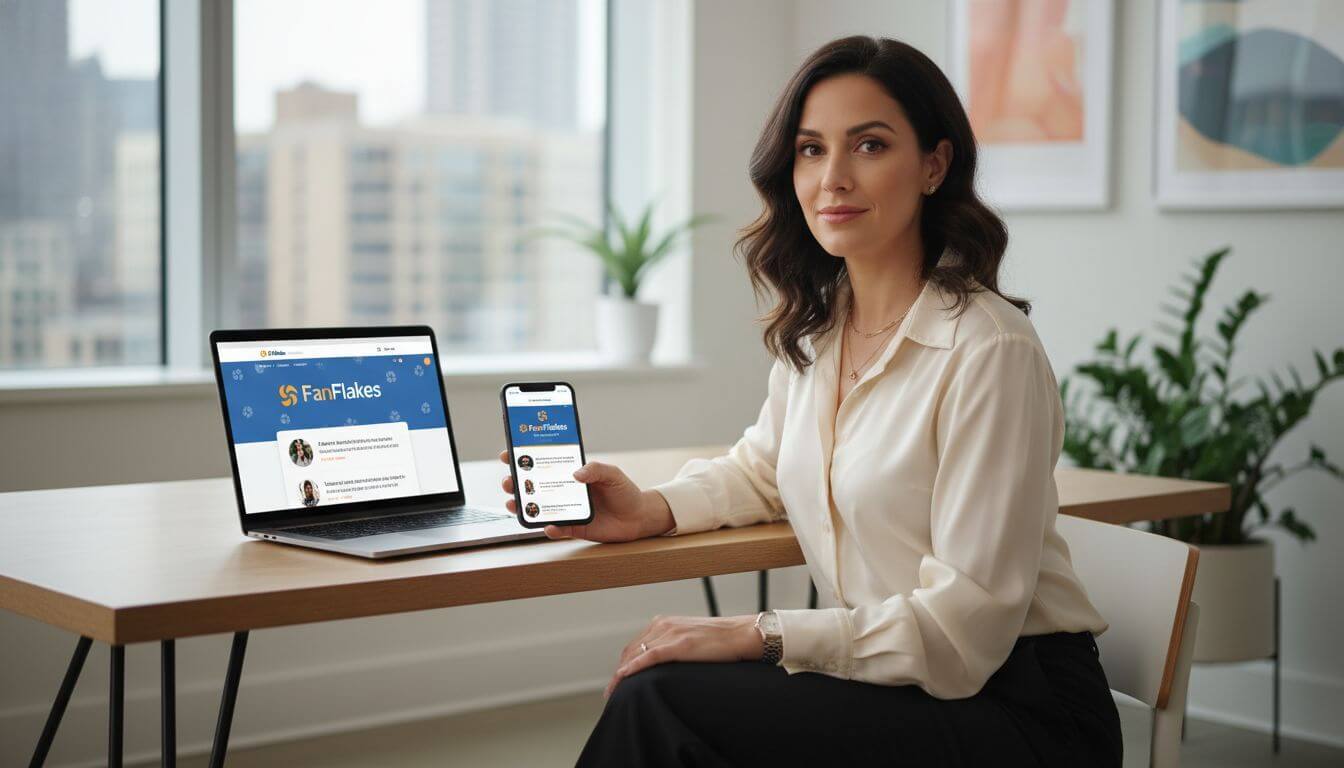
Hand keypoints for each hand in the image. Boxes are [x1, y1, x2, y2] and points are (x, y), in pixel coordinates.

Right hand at [498, 451, 674, 541]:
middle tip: (508, 481)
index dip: (524, 459)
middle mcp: (565, 492)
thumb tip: (575, 474)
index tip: (508, 455)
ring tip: (514, 504)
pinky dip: (551, 528)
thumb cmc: (624, 491)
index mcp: (570, 474)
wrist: (638, 517)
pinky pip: (558, 529)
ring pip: (539, 509)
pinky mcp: (574, 528)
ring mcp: (567, 510)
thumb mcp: (612, 474)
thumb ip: (595, 469)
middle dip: (516, 484)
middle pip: (534, 487)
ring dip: (524, 507)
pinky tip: (549, 525)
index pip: (543, 465)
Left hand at [605, 614, 764, 697]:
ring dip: (621, 675)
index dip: (623, 664)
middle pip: (630, 651)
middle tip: (612, 693)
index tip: (617, 681)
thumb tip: (663, 665)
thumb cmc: (721, 641)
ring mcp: (670, 633)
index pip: (635, 645)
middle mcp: (663, 624)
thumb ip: (674, 646)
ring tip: (614, 693)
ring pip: (635, 655)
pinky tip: (623, 679)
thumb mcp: (690, 639)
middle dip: (618, 672)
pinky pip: (648, 657)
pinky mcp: (679, 644)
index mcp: (665, 622)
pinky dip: (632, 669)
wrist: (742, 634)